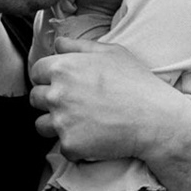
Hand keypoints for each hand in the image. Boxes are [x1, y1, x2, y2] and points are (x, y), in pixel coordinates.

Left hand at [29, 34, 188, 163]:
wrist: (155, 119)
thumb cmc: (137, 83)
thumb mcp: (111, 53)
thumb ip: (78, 46)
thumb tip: (57, 44)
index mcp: (63, 68)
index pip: (36, 72)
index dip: (48, 77)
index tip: (63, 85)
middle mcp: (56, 94)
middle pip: (35, 98)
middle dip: (50, 101)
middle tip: (75, 105)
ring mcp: (61, 121)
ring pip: (41, 125)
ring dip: (55, 125)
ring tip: (80, 123)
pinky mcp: (69, 144)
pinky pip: (62, 147)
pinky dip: (75, 146)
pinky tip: (93, 138)